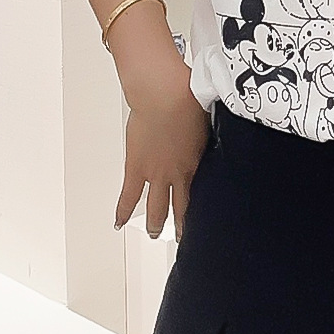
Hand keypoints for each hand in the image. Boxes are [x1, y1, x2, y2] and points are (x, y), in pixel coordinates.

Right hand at [115, 72, 210, 242]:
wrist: (165, 97)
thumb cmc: (187, 102)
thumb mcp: (206, 126)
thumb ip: (205, 142)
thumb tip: (213, 140)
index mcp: (196, 165)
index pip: (200, 196)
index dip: (202, 211)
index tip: (205, 222)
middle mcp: (177, 175)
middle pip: (179, 207)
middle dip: (181, 224)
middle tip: (181, 236)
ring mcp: (155, 174)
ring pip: (156, 207)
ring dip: (156, 223)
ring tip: (155, 233)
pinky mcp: (135, 168)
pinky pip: (129, 196)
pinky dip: (123, 210)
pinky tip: (120, 222)